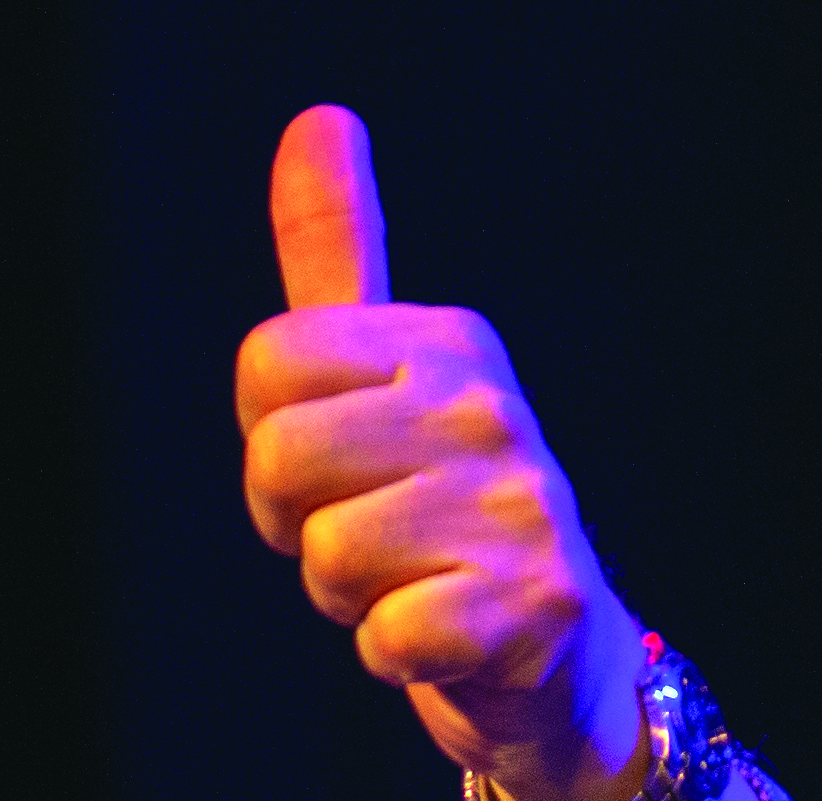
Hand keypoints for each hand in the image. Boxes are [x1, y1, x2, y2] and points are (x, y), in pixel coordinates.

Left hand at [235, 105, 649, 800]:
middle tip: (372, 542)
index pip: (266, 365)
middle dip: (300, 528)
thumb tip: (316, 116)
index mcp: (443, 342)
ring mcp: (516, 506)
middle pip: (280, 459)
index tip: (338, 472)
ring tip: (413, 586)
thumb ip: (340, 255)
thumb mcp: (386, 374)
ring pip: (328, 556)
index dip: (271, 443)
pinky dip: (396, 657)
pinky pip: (388, 636)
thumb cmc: (440, 519)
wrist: (555, 663)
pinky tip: (444, 639)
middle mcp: (486, 406)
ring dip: (349, 599)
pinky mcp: (527, 607)